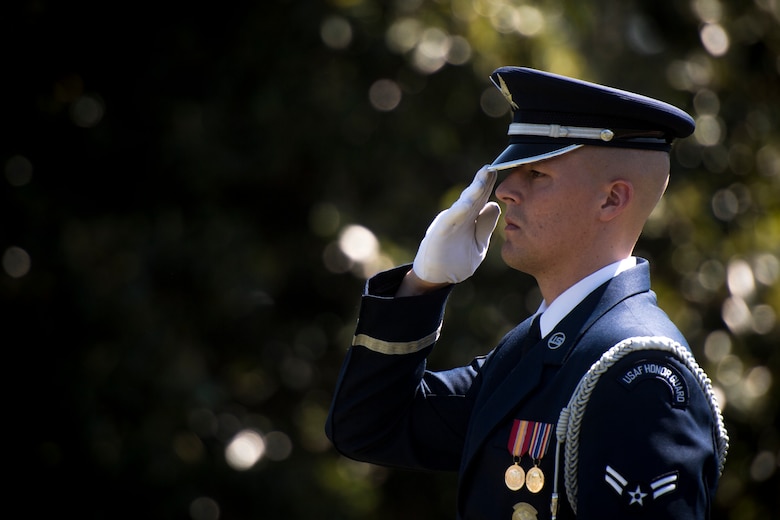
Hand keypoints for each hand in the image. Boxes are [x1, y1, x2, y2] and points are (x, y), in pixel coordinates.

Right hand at [412, 165, 500, 283]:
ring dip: (474, 190)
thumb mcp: (477, 244)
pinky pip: (450, 220)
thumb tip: (495, 205)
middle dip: (484, 181)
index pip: (482, 199)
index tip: (504, 169)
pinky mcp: (439, 234)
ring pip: (464, 204)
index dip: (491, 185)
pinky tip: (469, 201)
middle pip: (474, 196)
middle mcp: (458, 217)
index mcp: (468, 219)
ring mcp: (448, 224)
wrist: (435, 276)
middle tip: (495, 164)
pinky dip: (459, 210)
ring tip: (485, 175)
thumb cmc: (456, 260)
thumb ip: (485, 226)